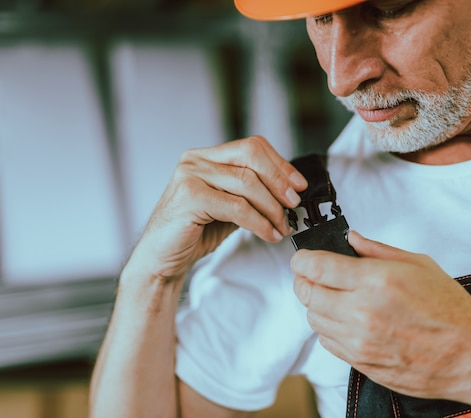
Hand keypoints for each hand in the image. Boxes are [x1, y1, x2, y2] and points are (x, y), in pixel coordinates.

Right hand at [127, 136, 306, 282]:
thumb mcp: (228, 206)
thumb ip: (250, 192)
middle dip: (279, 181)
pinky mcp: (190, 197)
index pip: (252, 147)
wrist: (161, 259)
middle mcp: (196, 160)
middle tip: (294, 204)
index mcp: (206, 156)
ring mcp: (190, 176)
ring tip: (282, 226)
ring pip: (247, 183)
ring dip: (272, 208)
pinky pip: (237, 207)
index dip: (280, 164)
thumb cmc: (194, 232)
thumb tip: (288, 191)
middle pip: (251, 155)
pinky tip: (268, 234)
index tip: (298, 185)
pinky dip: (259, 223)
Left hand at [291, 231, 470, 399]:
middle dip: (304, 280)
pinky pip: (327, 342)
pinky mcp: (361, 362)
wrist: (469, 354)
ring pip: (314, 319)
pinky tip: (345, 319)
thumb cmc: (449, 310)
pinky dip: (328, 328)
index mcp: (376, 282)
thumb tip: (352, 240)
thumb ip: (377, 250)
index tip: (302, 257)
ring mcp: (359, 341)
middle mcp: (362, 313)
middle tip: (313, 274)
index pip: (316, 267)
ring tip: (334, 296)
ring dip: (316, 304)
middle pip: (307, 294)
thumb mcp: (418, 264)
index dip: (302, 259)